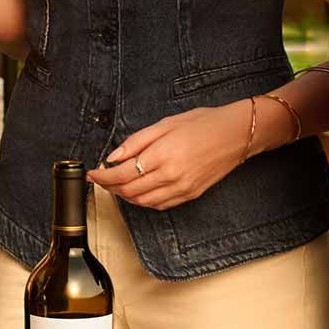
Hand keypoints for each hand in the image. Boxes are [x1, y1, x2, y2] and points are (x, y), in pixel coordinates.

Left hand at [87, 105, 250, 209]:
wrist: (236, 134)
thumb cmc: (203, 123)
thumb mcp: (165, 123)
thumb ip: (136, 141)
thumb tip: (113, 156)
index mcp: (162, 155)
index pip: (122, 173)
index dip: (102, 177)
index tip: (92, 173)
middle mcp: (171, 176)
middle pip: (129, 190)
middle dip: (109, 187)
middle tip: (100, 179)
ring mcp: (182, 189)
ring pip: (143, 201)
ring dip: (124, 196)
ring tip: (115, 185)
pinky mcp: (190, 195)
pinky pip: (160, 205)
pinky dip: (143, 201)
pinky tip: (136, 191)